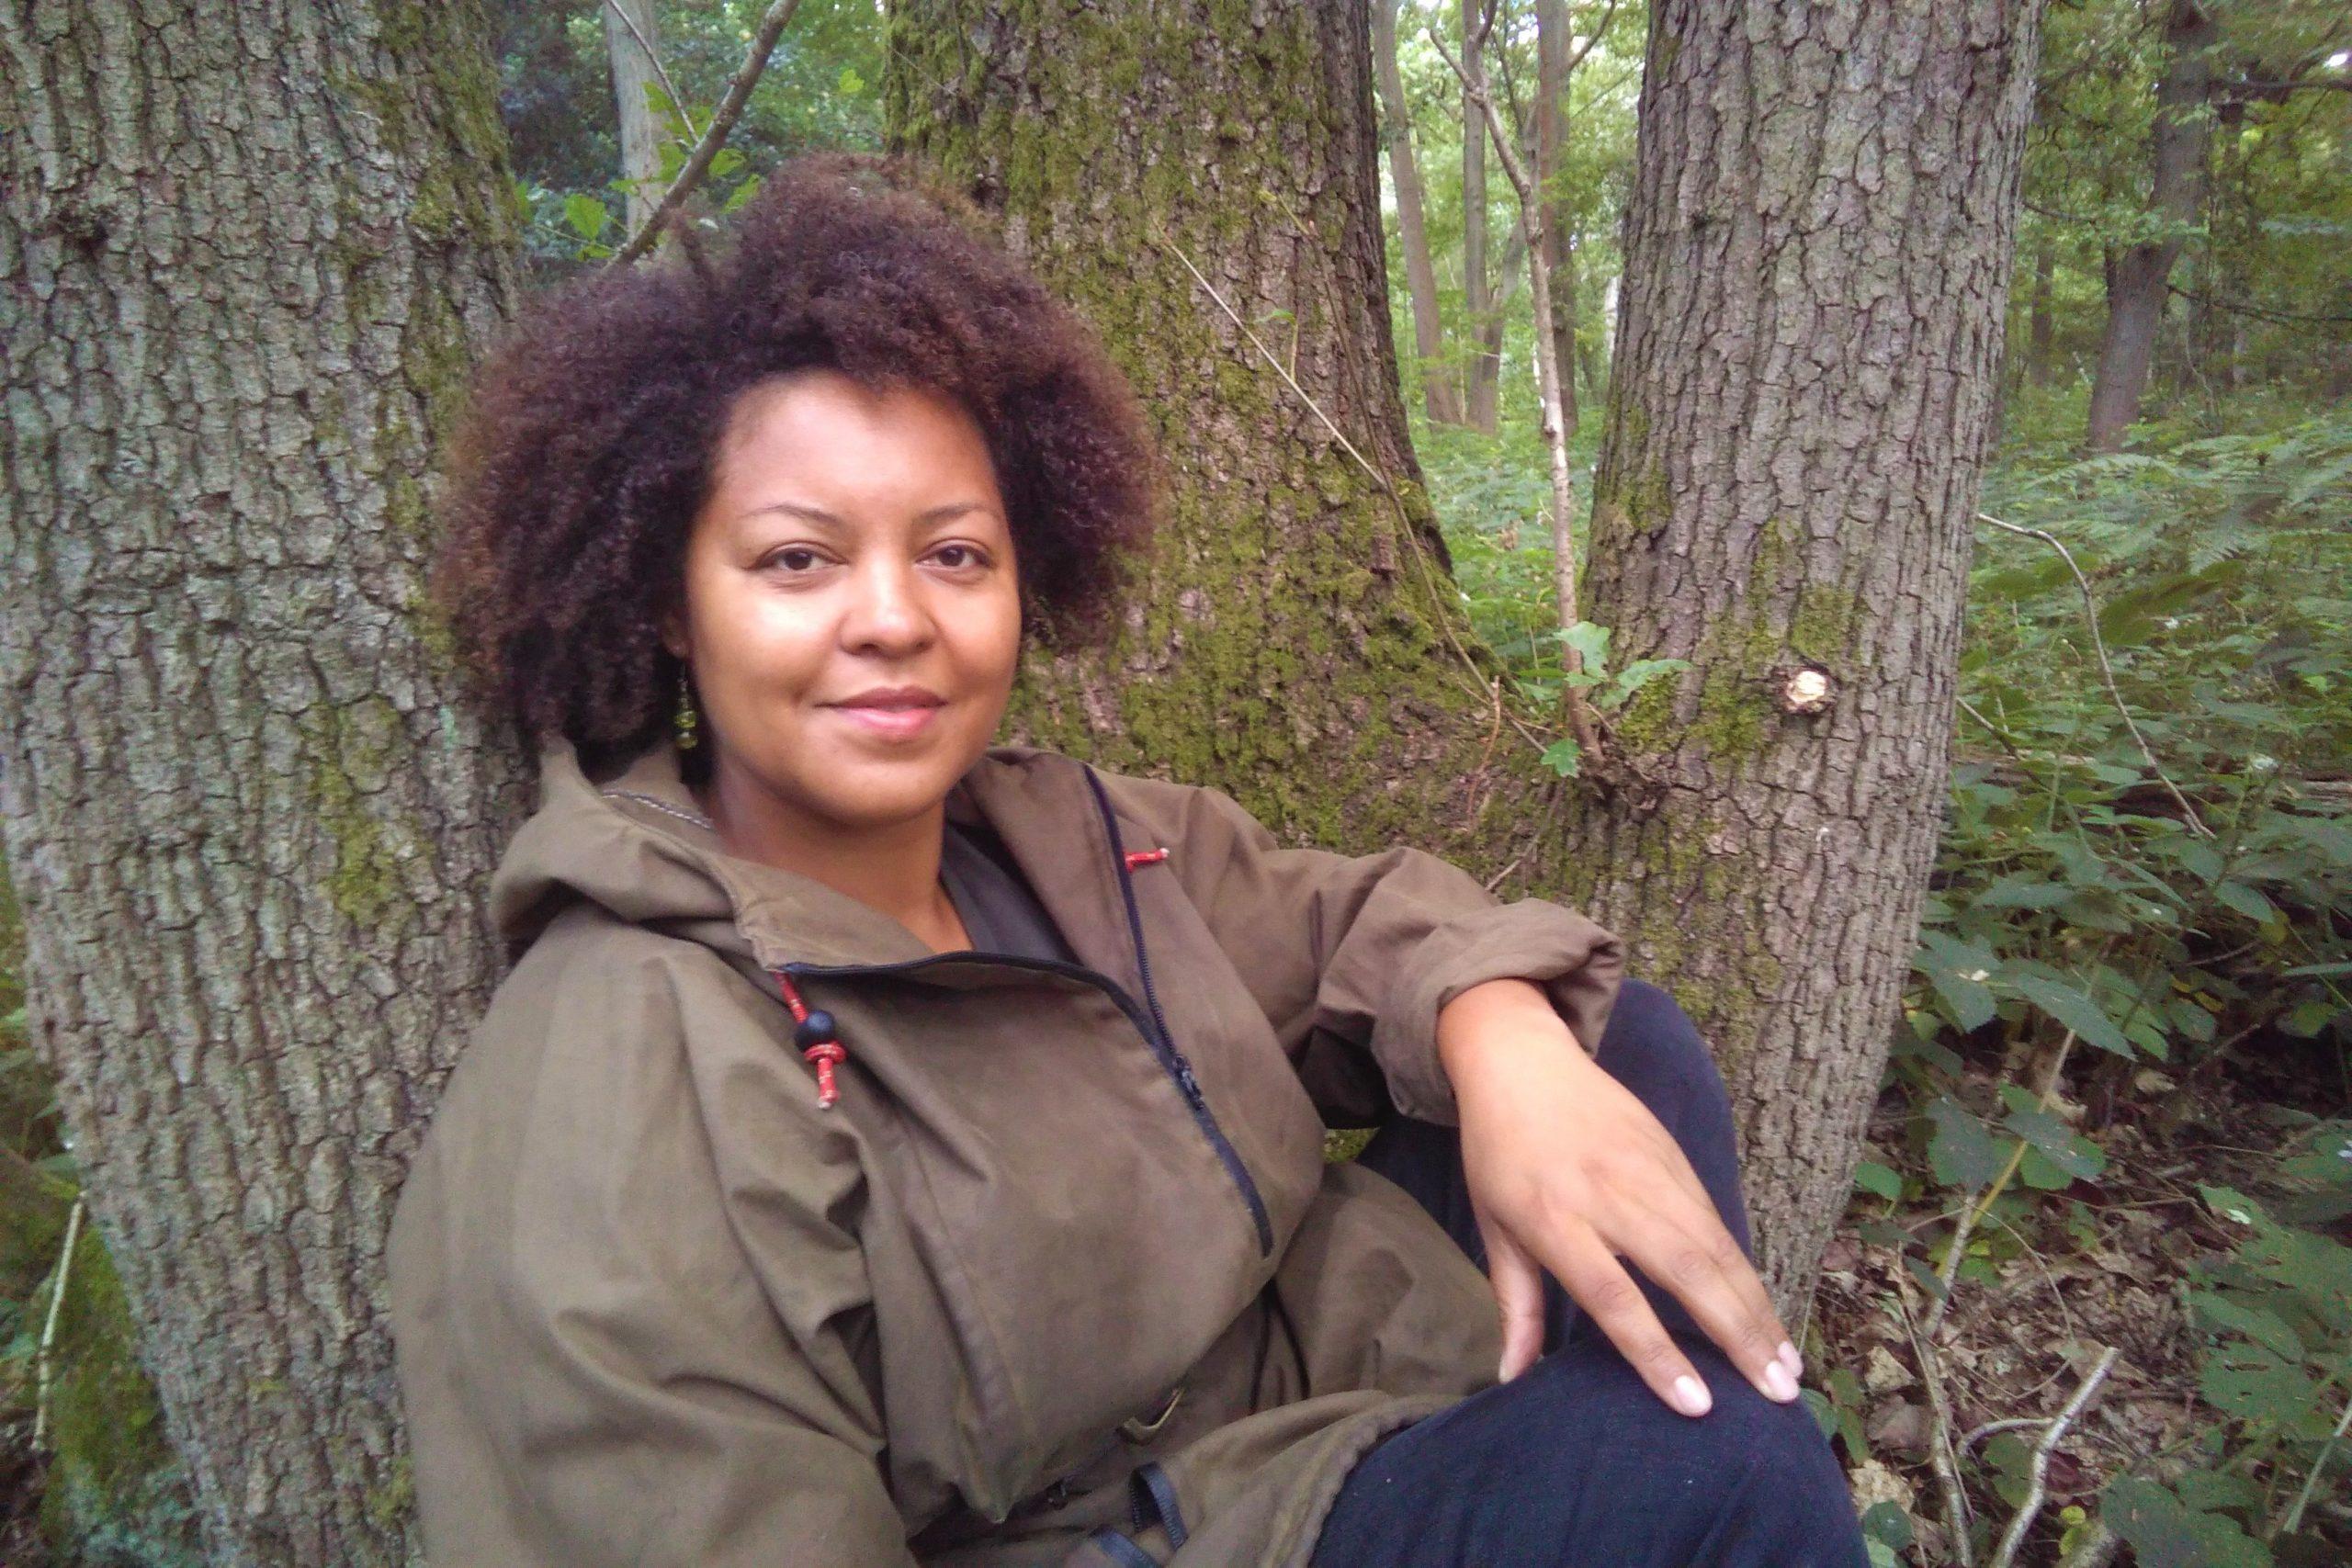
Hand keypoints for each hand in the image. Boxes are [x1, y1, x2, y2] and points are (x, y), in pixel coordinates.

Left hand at [1435, 979, 1803, 1417]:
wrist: (1520, 1058)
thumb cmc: (1498, 1152)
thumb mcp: (1491, 1226)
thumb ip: (1514, 1303)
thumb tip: (1512, 1378)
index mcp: (1552, 1217)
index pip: (1611, 1294)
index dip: (1654, 1351)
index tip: (1697, 1404)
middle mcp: (1608, 1194)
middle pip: (1683, 1268)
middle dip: (1736, 1334)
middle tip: (1777, 1392)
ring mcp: (1647, 1170)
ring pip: (1715, 1244)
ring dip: (1756, 1306)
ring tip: (1788, 1364)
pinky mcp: (1672, 1153)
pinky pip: (1715, 1218)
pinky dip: (1744, 1267)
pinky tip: (1766, 1308)